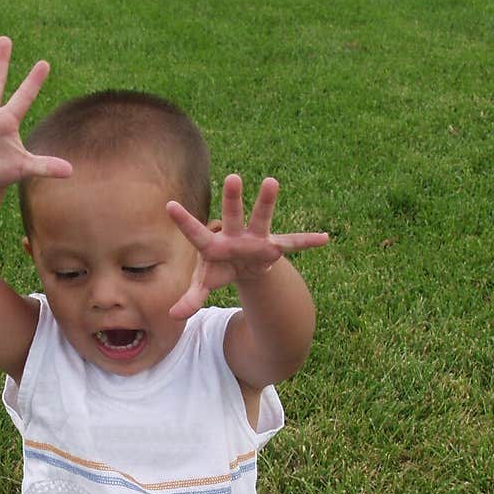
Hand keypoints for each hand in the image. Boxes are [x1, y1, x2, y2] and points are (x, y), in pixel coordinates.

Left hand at [166, 175, 327, 318]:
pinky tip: (323, 238)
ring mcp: (255, 238)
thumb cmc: (219, 269)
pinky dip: (307, 242)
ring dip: (266, 202)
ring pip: (261, 218)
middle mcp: (235, 235)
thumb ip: (191, 298)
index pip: (196, 233)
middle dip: (232, 199)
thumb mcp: (205, 284)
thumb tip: (172, 315)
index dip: (184, 222)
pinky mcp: (273, 246)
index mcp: (214, 245)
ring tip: (271, 181)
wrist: (241, 263)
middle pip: (232, 216)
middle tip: (232, 178)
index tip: (169, 206)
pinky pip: (292, 243)